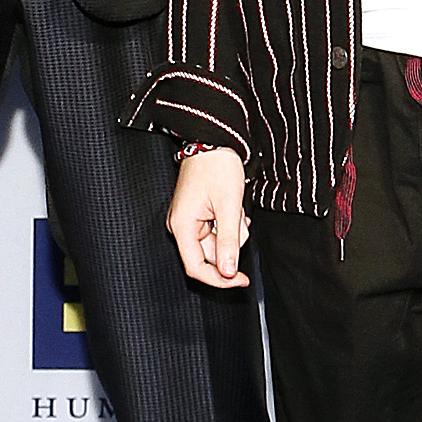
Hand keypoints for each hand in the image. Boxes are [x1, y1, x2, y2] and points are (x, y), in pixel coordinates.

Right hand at [167, 149, 250, 290]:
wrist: (213, 142)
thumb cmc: (217, 167)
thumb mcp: (229, 206)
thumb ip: (229, 241)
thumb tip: (228, 272)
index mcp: (181, 225)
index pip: (195, 267)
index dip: (219, 279)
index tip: (240, 280)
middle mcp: (180, 225)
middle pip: (208, 255)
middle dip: (230, 243)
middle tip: (241, 220)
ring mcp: (188, 220)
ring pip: (215, 243)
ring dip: (231, 231)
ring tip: (235, 208)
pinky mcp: (196, 215)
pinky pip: (215, 231)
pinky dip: (228, 224)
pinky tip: (232, 209)